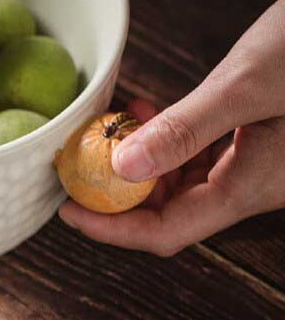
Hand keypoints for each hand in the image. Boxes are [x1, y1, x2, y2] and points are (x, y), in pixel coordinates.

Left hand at [59, 0, 284, 255]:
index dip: (111, 228)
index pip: (167, 231)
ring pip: (179, 180)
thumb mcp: (243, 88)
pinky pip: (195, 153)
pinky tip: (145, 110)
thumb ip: (185, 130)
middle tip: (76, 161)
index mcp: (250, 187)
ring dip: (138, 159)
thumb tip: (122, 166)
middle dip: (117, 190)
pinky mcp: (251, 139)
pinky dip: (163, 138)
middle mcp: (250, 184)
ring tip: (109, 125)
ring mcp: (252, 163)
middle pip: (168, 210)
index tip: (67, 210)